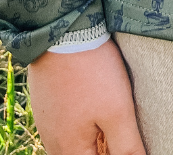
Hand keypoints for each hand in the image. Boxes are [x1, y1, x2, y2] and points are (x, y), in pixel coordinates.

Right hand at [28, 40, 146, 154]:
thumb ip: (127, 148)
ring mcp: (46, 122)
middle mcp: (52, 142)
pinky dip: (81, 123)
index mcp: (69, 151)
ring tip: (108, 119)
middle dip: (103, 147)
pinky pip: (65, 125)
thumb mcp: (118, 111)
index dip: (117, 152)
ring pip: (73, 143)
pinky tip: (92, 105)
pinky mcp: (45, 103)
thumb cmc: (92, 71)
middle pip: (84, 154)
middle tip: (119, 128)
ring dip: (93, 138)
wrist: (62, 30)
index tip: (127, 140)